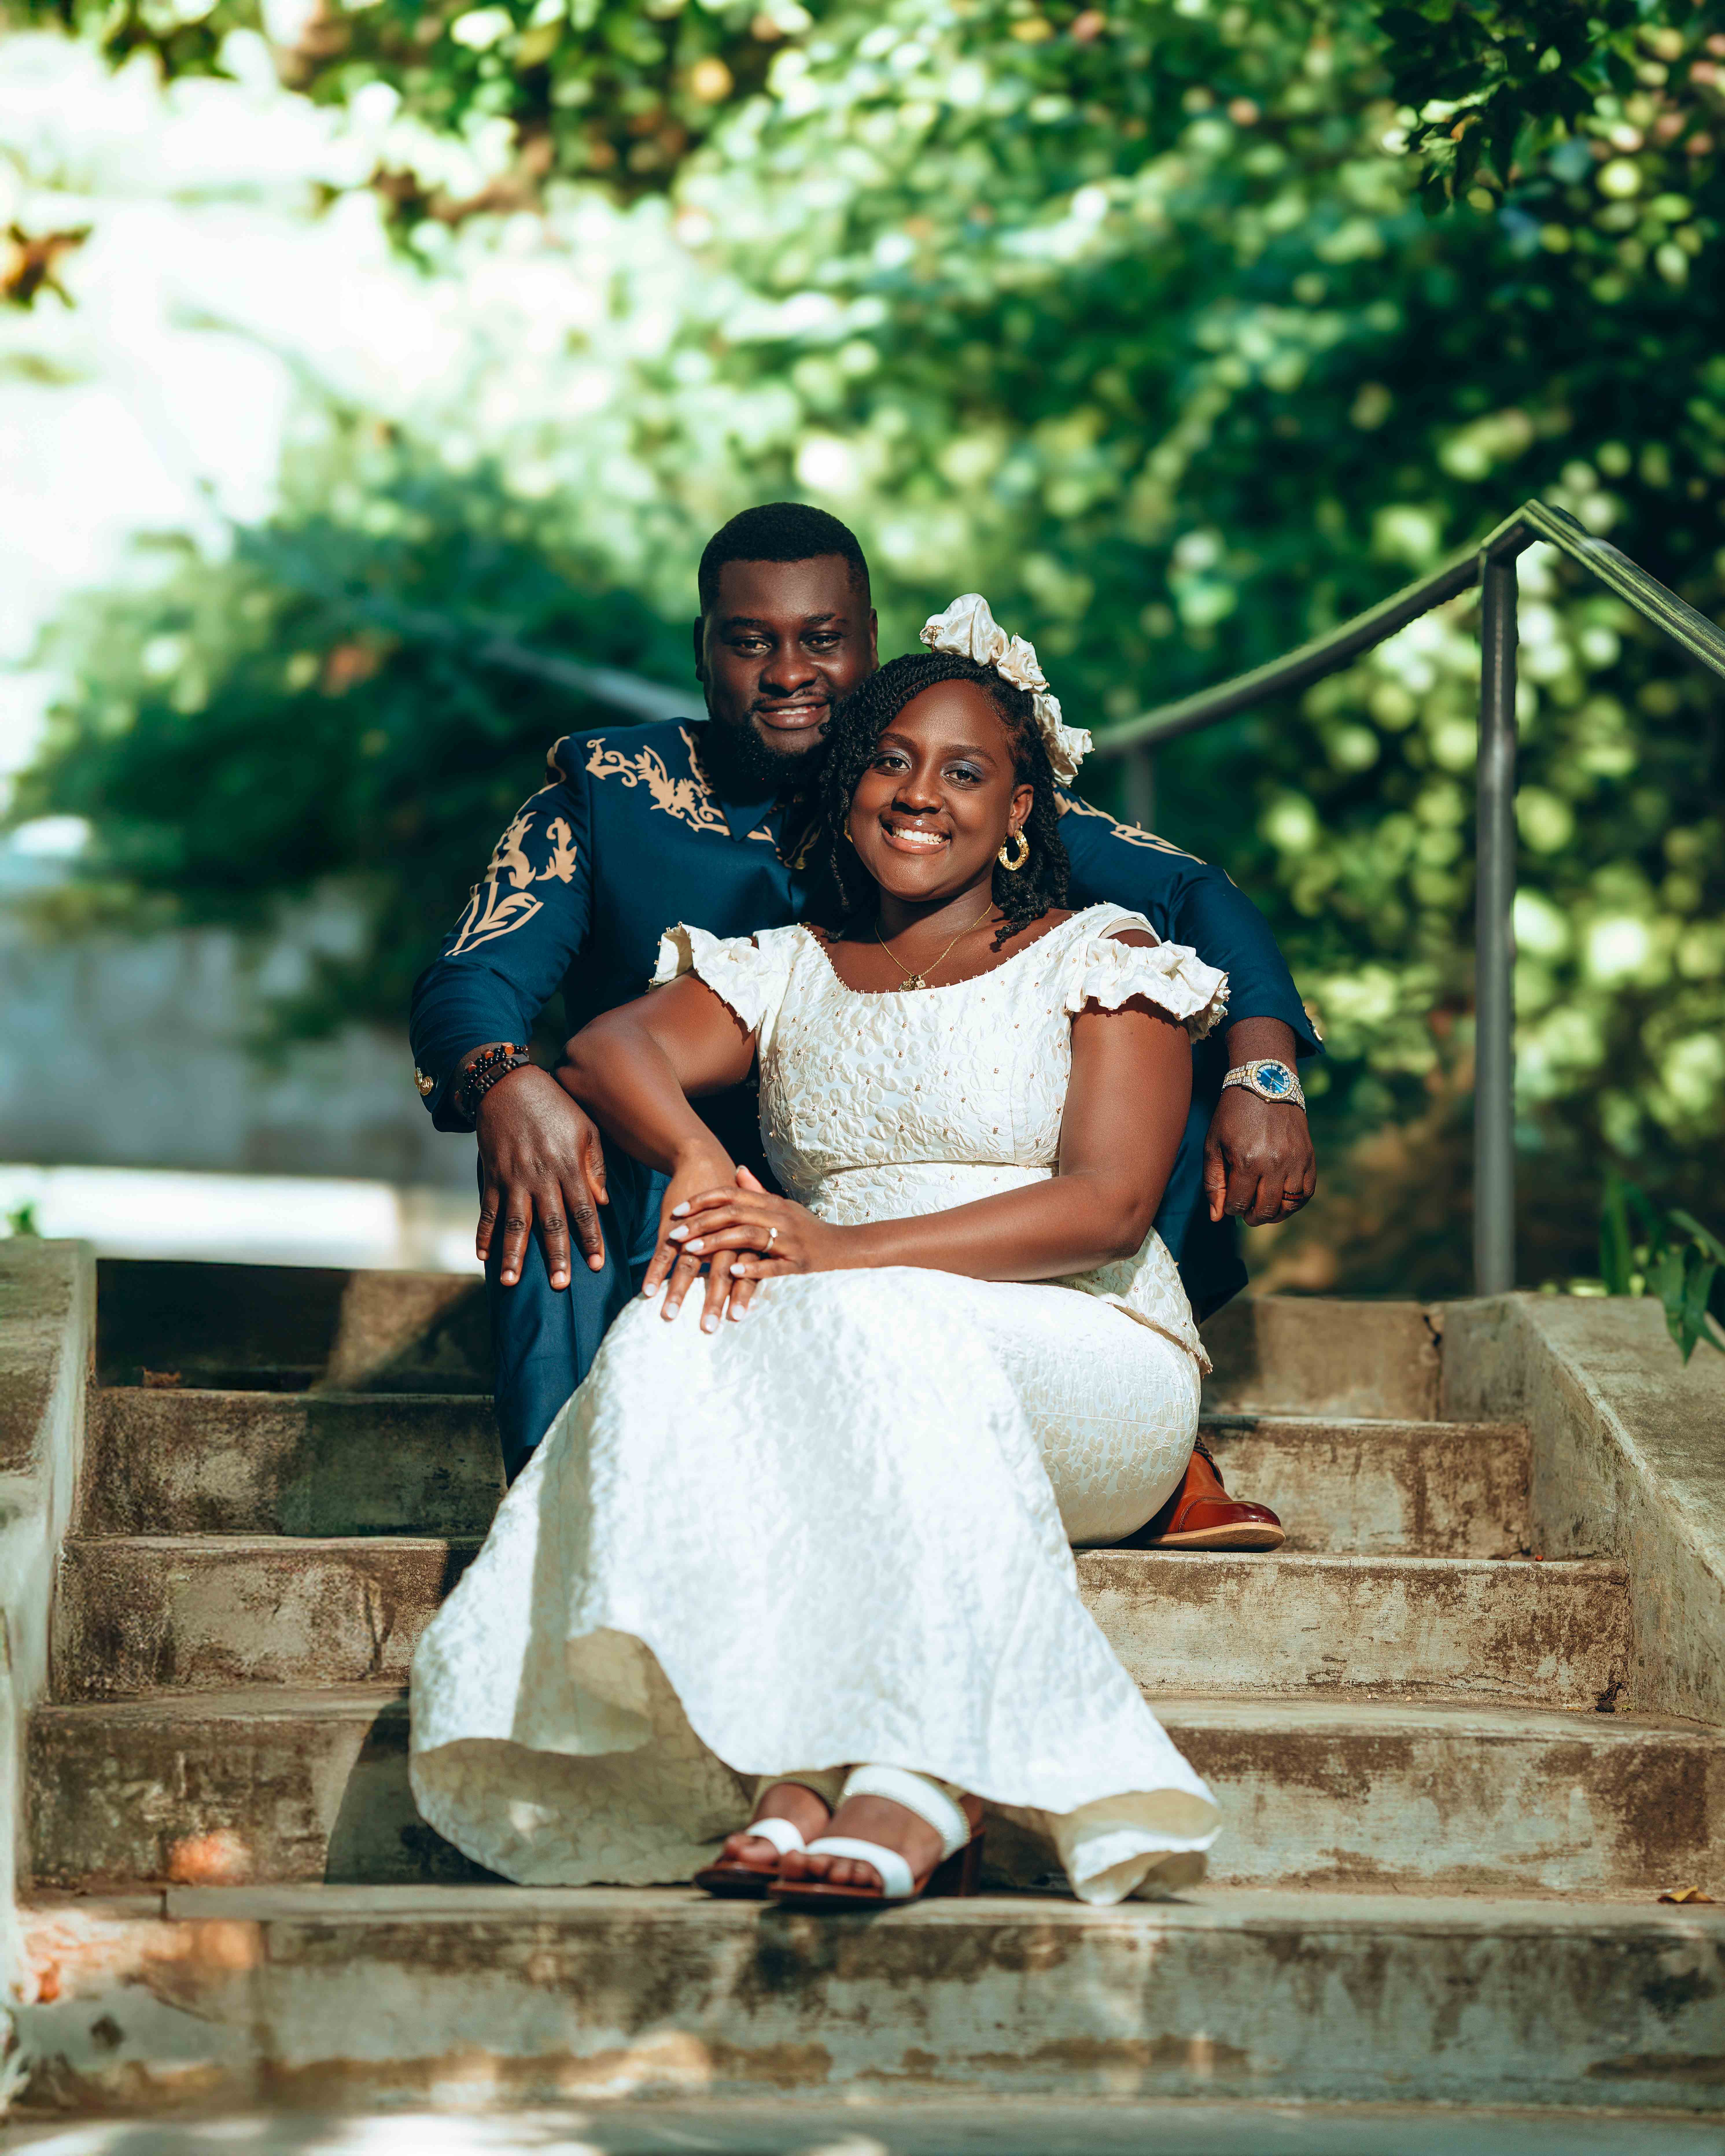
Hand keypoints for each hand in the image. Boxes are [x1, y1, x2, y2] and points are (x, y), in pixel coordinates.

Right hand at [476, 1064, 608, 1288]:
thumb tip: (603, 1203)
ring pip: (515, 1223)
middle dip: (555, 1256)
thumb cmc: (555, 1105)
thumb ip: (596, 1166)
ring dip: (513, 1254)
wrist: (509, 1085)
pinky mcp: (492, 1175)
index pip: (584, 1210)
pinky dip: (484, 1233)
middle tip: (559, 1285)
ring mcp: (513, 1177)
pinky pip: (488, 1210)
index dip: (591, 1238)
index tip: (597, 1265)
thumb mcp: (587, 1128)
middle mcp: (541, 1176)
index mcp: (569, 1166)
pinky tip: (482, 1256)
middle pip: (550, 1223)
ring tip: (510, 1282)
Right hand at [641, 1142, 743, 1329]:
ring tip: (669, 1316)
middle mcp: (720, 1236)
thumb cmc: (731, 1201)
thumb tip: (753, 1284)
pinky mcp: (673, 1226)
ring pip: (687, 1264)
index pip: (745, 1270)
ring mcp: (694, 1231)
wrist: (704, 1162)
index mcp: (743, 1238)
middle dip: (712, 1301)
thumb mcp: (747, 1227)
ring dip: (677, 1291)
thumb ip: (751, 1254)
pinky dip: (655, 1272)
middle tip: (708, 1328)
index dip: (742, 1294)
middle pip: (718, 1272)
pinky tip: (647, 1291)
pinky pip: (663, 1252)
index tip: (738, 1319)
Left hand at [659, 1166, 848, 1323]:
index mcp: (772, 1203)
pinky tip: (732, 1272)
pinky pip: (773, 1266)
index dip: (702, 1200)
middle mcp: (779, 1217)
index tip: (677, 1211)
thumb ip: (757, 1191)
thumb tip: (737, 1171)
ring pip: (748, 1236)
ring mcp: (789, 1240)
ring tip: (692, 1252)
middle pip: (735, 1213)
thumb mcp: (783, 1205)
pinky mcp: (798, 1263)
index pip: (732, 1194)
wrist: (843, 1247)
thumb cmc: (808, 1227)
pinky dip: (752, 1268)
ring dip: (717, 1243)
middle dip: (701, 1223)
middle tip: (675, 1233)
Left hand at [1204, 1088, 1315, 1226]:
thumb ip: (1213, 1183)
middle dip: (1252, 1217)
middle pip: (1264, 1209)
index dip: (1231, 1209)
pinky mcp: (1308, 1156)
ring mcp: (1295, 1160)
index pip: (1238, 1204)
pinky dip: (1295, 1203)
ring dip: (1274, 1214)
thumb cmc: (1232, 1116)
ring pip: (1288, 1206)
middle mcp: (1273, 1163)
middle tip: (1246, 1213)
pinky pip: (1306, 1192)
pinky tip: (1282, 1201)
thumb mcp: (1213, 1145)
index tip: (1229, 1203)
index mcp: (1246, 1160)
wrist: (1264, 1085)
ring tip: (1263, 1209)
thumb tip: (1216, 1217)